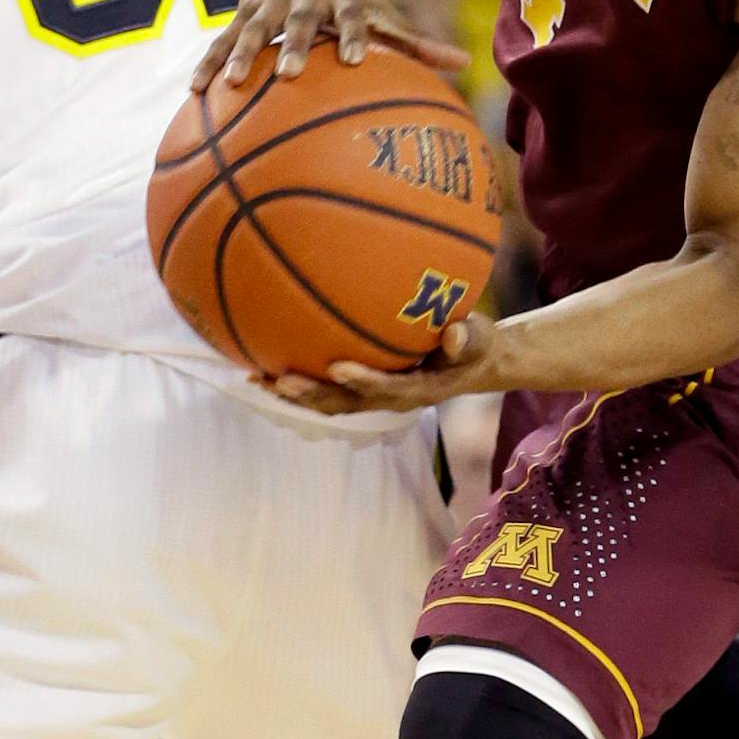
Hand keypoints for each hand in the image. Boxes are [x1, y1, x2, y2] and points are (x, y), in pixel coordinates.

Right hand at [192, 0, 469, 88]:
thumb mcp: (379, 10)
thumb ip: (416, 42)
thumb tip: (464, 65)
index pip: (352, 17)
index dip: (354, 36)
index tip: (356, 60)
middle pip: (300, 21)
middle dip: (295, 44)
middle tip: (293, 73)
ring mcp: (269, 6)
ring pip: (254, 29)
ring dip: (244, 54)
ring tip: (234, 83)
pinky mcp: (242, 14)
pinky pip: (222, 41)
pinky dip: (210, 63)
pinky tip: (195, 92)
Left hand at [267, 315, 504, 414]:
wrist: (473, 366)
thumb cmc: (474, 346)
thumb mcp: (479, 340)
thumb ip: (468, 338)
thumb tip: (454, 334)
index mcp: (420, 389)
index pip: (389, 388)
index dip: (364, 380)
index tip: (338, 366)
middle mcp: (392, 398)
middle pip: (346, 403)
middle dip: (311, 395)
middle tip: (281, 378)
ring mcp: (375, 397)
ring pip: (329, 403)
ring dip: (295, 395)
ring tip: (258, 378)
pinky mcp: (365, 390)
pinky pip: (328, 392)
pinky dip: (299, 384)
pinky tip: (269, 366)